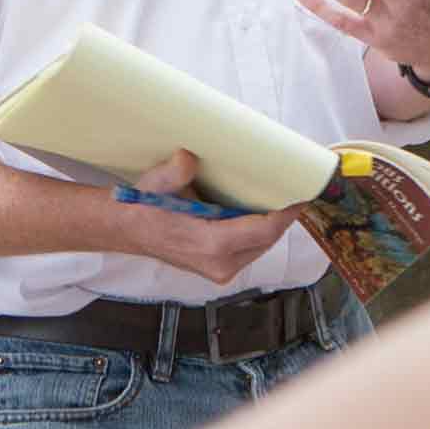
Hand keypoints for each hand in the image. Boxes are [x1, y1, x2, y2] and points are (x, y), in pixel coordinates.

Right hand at [115, 152, 303, 285]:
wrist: (127, 230)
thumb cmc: (143, 207)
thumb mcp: (155, 184)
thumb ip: (173, 173)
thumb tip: (188, 158)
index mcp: (209, 245)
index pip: (263, 231)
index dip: (286, 213)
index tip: (302, 195)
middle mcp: (219, 264)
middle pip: (268, 239)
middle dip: (283, 216)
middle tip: (295, 189)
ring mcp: (220, 270)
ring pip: (261, 245)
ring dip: (271, 223)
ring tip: (280, 197)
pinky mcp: (220, 269)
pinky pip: (251, 248)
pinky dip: (258, 230)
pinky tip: (259, 211)